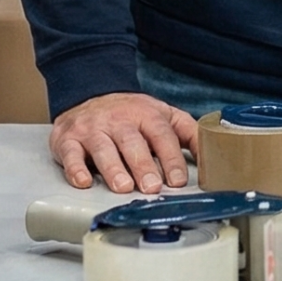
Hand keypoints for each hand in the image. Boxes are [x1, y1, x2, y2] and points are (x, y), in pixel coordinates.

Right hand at [48, 92, 198, 193]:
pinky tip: (83, 181)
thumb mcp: (163, 115)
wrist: (90, 93)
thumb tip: (213, 156)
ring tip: (123, 187)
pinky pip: (70, 153)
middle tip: (152, 187)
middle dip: (143, 166)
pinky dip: (75, 168)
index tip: (177, 180)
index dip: (171, 158)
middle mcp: (120, 120)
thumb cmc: (131, 114)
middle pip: (133, 142)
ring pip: (103, 147)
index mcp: (147, 115)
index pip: (162, 135)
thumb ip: (188, 133)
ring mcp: (93, 128)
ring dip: (113, 168)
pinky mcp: (68, 138)